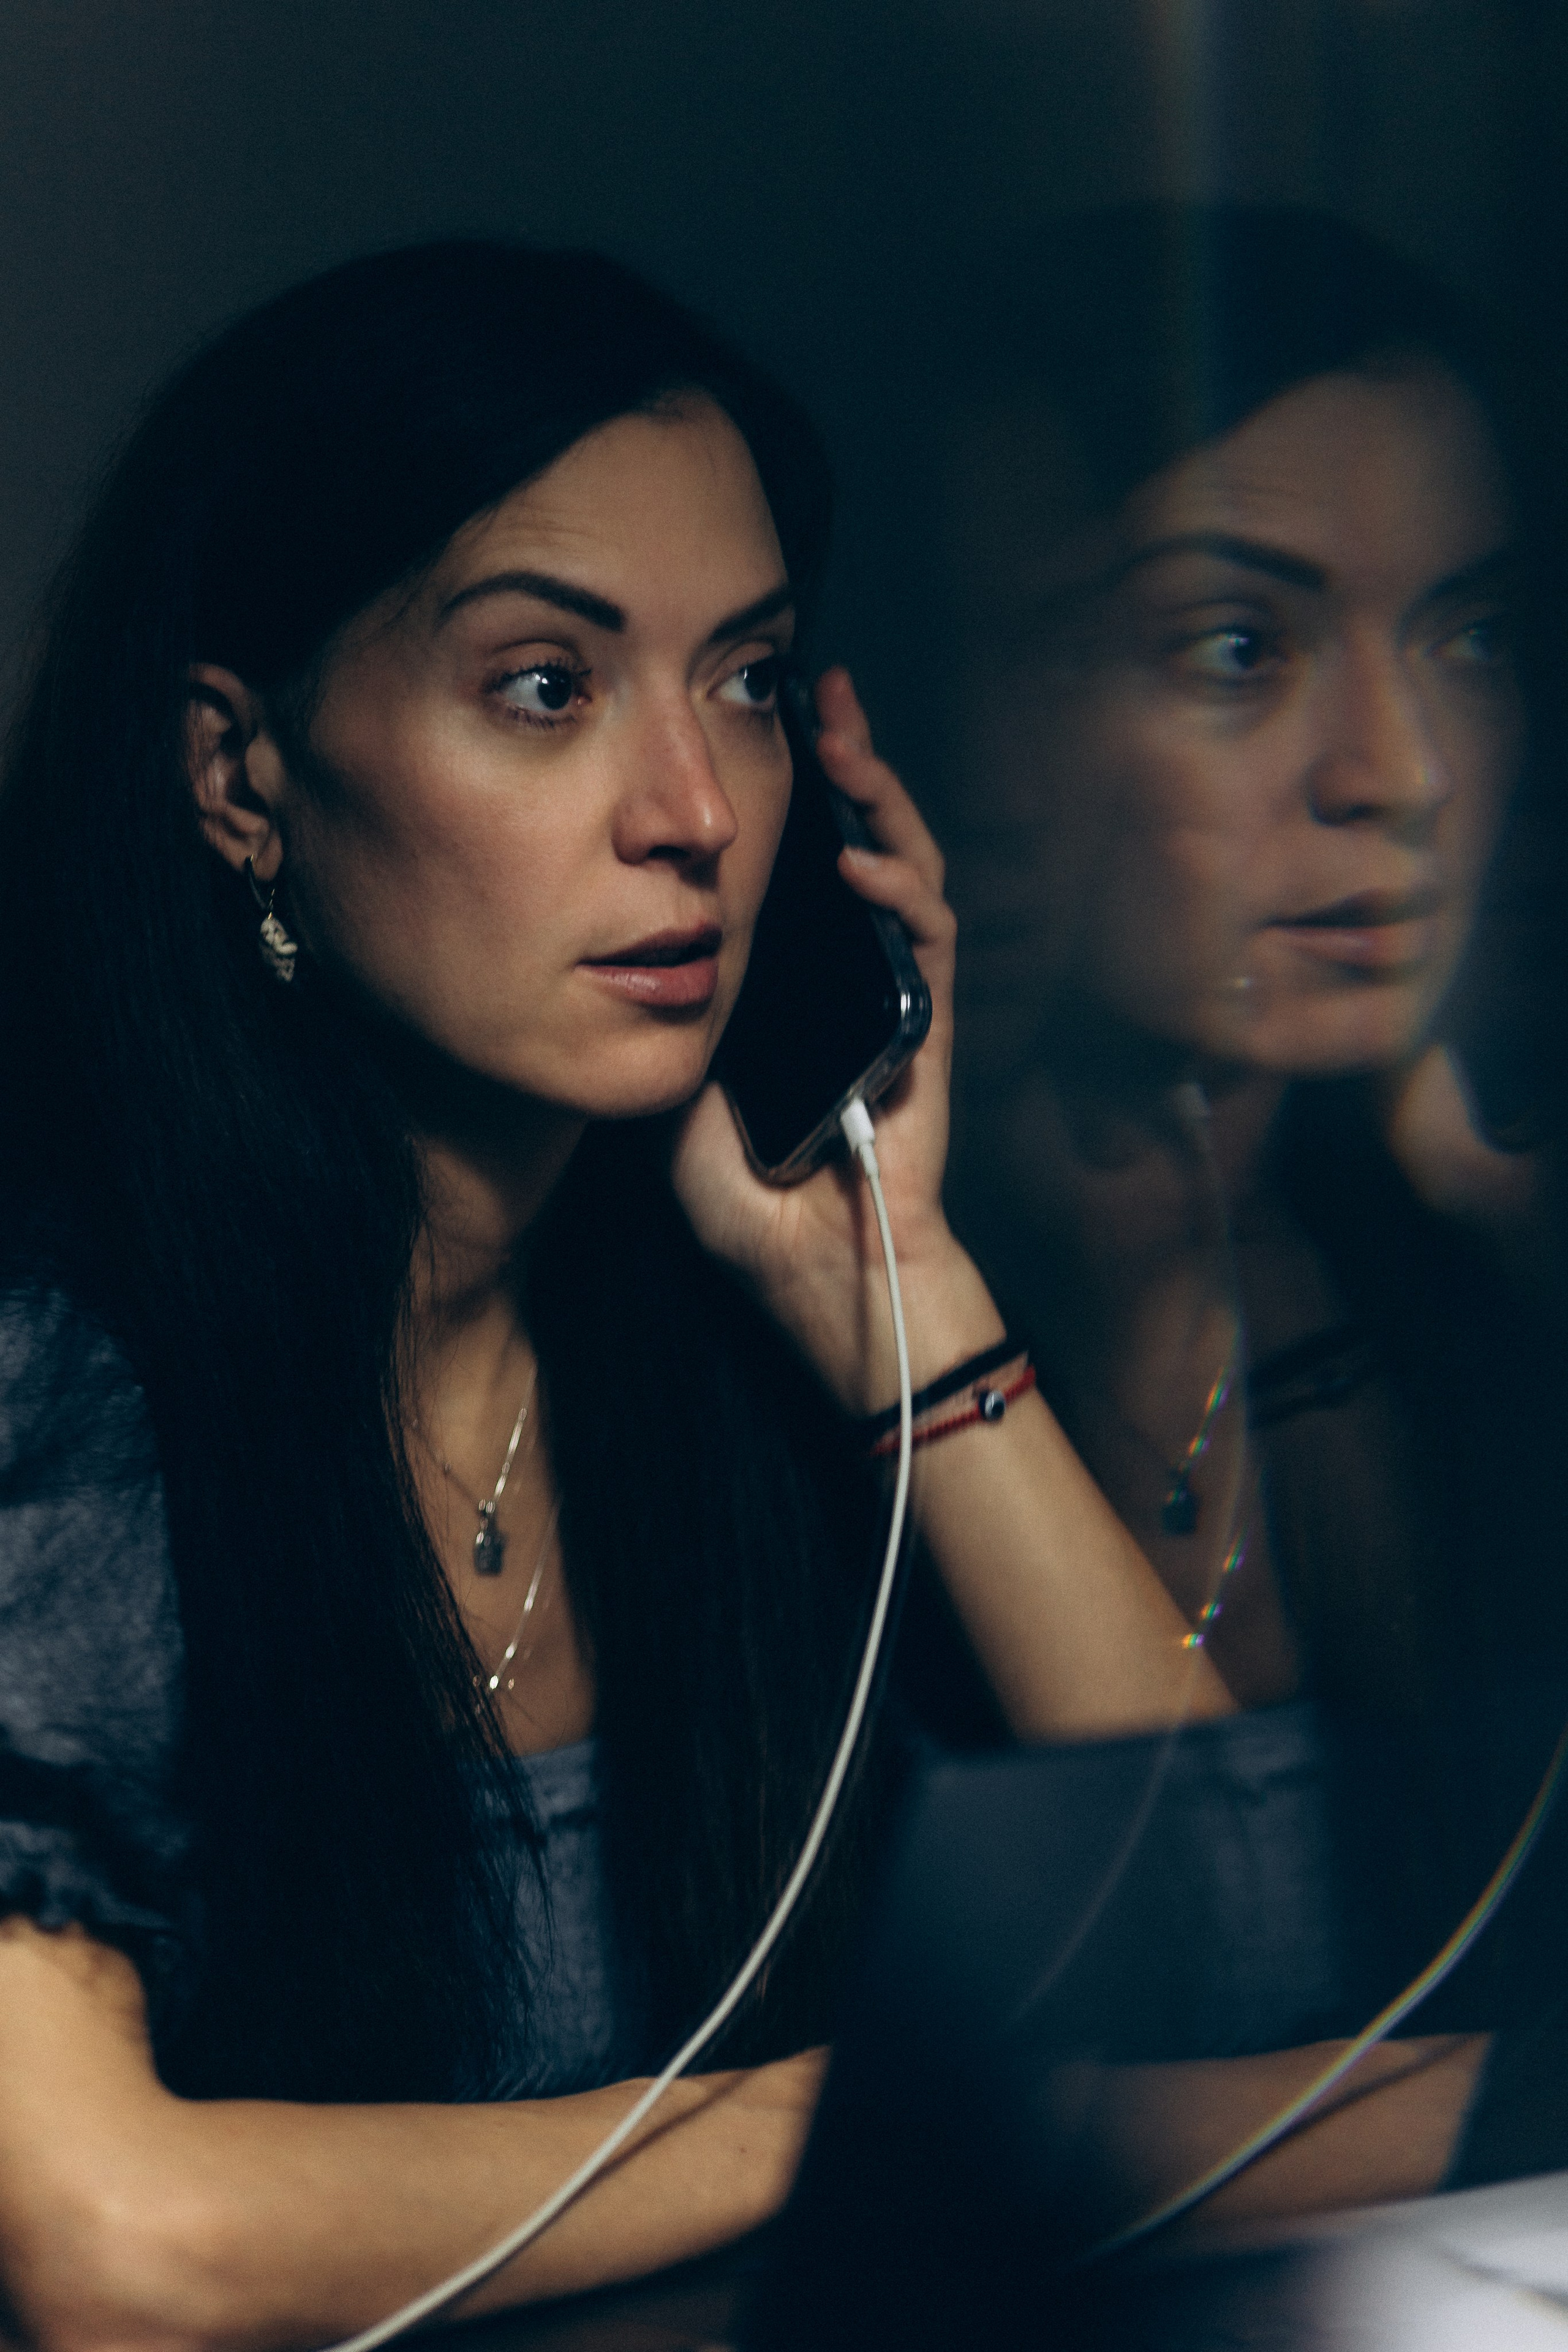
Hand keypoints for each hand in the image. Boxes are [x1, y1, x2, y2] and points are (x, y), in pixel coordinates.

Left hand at [672, 671, 993, 1411]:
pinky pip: (925, 939)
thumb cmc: (744, 1200)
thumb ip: (659, 1019)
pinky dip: (900, 892)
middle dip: (847, 762)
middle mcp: (847, 971)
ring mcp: (894, 992)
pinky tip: (860, 863)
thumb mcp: (670, 1088)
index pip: (795, 864)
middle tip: (822, 695)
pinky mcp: (928, 1024)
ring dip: (881, 802)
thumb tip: (606, 952)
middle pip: (858, 842)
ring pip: (906, 869)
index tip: (757, 722)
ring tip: (845, 744)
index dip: (787, 795)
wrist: (815, 1273)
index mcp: (792, 978)